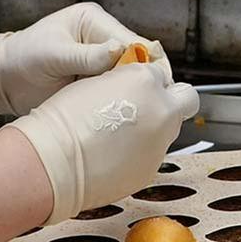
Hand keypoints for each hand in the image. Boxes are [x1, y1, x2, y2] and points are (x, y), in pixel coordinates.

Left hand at [0, 2, 169, 115]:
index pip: (130, 40)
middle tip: (152, 102)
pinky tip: (124, 115)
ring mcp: (100, 63)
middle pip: (137, 60)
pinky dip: (120, 103)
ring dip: (133, 93)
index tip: (155, 82)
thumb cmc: (21, 58)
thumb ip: (86, 54)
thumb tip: (120, 50)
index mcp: (94, 21)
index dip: (144, 61)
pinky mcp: (95, 83)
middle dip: (143, 79)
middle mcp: (102, 39)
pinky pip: (115, 93)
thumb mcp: (53, 54)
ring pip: (129, 79)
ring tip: (140, 111)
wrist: (1, 81)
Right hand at [6, 64, 199, 223]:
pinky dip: (141, 154)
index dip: (150, 81)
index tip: (140, 89)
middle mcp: (161, 110)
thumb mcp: (95, 82)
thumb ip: (126, 81)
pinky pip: (154, 155)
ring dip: (155, 129)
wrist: (54, 161)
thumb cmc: (63, 120)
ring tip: (122, 135)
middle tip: (150, 109)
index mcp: (145, 80)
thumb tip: (134, 87)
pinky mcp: (153, 168)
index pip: (163, 73)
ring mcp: (160, 141)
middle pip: (186, 100)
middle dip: (173, 102)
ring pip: (171, 130)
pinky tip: (116, 155)